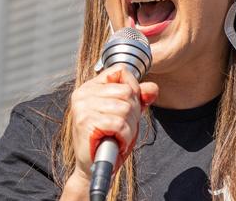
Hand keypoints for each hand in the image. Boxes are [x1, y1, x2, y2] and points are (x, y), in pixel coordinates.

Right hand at [69, 65, 158, 179]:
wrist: (93, 165)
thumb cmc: (109, 137)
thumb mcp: (128, 113)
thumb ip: (140, 97)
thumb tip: (153, 88)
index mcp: (91, 86)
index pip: (121, 71)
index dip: (133, 87)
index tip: (130, 105)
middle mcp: (83, 93)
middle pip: (127, 91)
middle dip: (134, 112)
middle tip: (123, 126)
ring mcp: (82, 107)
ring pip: (126, 108)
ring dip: (130, 126)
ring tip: (119, 135)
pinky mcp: (85, 122)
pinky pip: (120, 124)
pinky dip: (125, 136)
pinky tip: (117, 141)